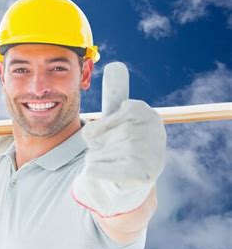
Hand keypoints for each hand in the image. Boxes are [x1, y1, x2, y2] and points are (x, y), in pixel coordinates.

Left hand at [72, 63, 166, 216]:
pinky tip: (108, 175)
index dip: (101, 129)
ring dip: (98, 160)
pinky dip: (95, 172)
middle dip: (99, 145)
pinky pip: (97, 170)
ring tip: (113, 164)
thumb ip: (115, 93)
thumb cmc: (121, 146)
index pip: (108, 116)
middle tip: (112, 151)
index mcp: (145, 113)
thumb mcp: (117, 118)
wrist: (130, 184)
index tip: (112, 135)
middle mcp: (153, 131)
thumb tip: (115, 64)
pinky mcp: (142, 176)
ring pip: (96, 153)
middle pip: (98, 135)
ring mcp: (150, 154)